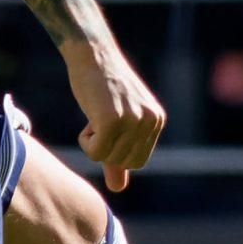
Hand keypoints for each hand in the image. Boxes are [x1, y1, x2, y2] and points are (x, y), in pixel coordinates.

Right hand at [62, 37, 164, 190]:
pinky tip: (89, 117)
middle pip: (124, 162)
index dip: (117, 152)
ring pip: (108, 158)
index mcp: (157, 120)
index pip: (137, 161)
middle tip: (99, 121)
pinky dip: (85, 141)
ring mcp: (134, 120)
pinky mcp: (114, 120)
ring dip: (93, 143)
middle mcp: (150, 121)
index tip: (109, 128)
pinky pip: (96, 152)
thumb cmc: (102, 86)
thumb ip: (119, 156)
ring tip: (96, 114)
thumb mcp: (117, 121)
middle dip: (105, 148)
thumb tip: (119, 189)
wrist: (92, 55)